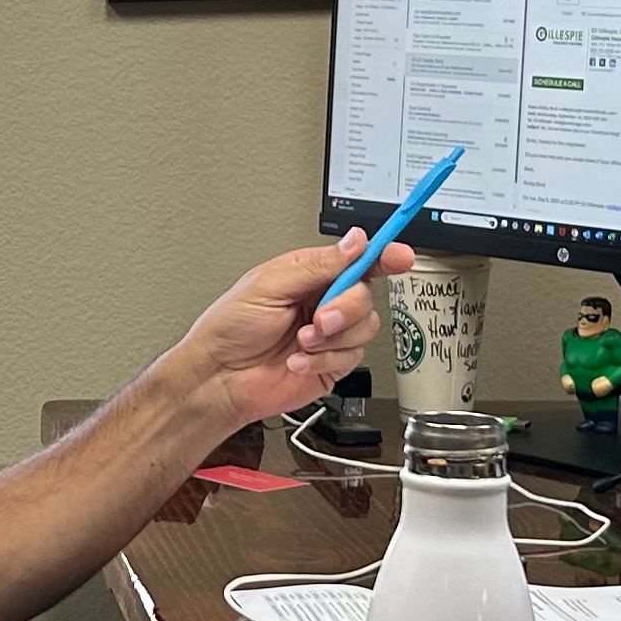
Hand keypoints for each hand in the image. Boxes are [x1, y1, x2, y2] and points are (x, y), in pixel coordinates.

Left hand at [166, 230, 405, 431]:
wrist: (219, 378)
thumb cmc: (230, 328)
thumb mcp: (269, 285)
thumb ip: (318, 266)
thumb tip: (355, 242)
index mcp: (310, 274)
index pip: (357, 259)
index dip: (384, 256)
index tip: (401, 257)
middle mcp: (324, 301)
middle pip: (366, 295)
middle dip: (346, 308)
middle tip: (319, 319)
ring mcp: (330, 334)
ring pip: (366, 328)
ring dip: (333, 337)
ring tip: (301, 342)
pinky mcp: (332, 363)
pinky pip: (352, 358)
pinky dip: (323, 359)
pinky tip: (298, 361)